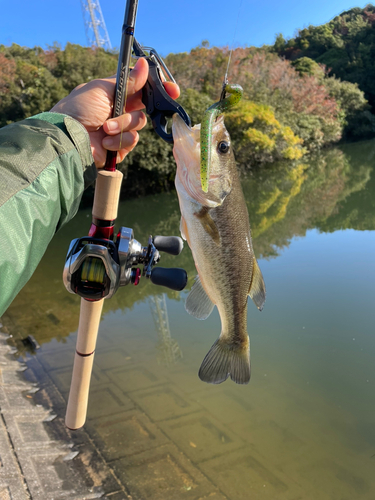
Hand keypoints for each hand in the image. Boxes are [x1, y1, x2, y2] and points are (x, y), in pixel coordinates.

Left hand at [51, 58, 179, 166]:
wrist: (69, 139)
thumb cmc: (78, 109)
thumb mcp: (103, 90)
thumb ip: (128, 81)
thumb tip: (144, 63)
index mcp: (113, 93)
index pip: (140, 87)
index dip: (156, 87)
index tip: (172, 88)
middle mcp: (118, 110)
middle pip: (144, 105)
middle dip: (152, 105)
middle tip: (167, 100)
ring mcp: (119, 129)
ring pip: (138, 123)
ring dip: (123, 124)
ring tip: (105, 128)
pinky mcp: (119, 146)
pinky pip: (132, 140)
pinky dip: (120, 140)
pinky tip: (105, 141)